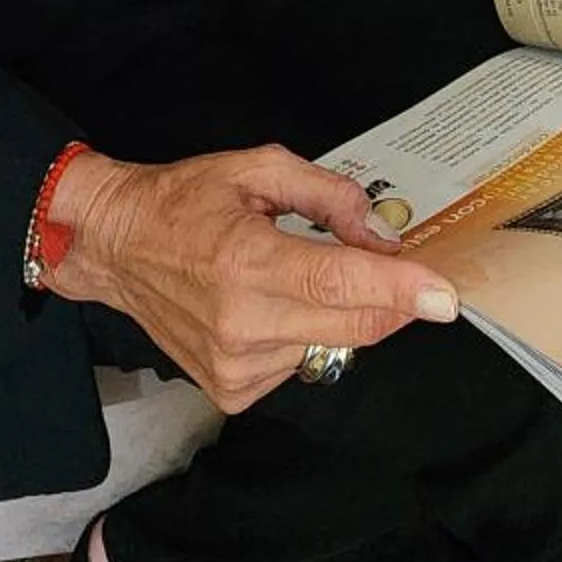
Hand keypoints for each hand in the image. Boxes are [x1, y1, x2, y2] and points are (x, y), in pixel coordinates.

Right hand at [41, 145, 458, 412]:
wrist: (115, 248)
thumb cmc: (183, 201)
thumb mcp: (257, 169)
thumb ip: (328, 196)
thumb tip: (383, 235)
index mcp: (245, 262)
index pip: (340, 284)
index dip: (399, 289)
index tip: (445, 297)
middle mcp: (241, 323)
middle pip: (351, 324)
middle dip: (391, 301)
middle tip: (401, 273)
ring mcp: (234, 366)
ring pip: (330, 345)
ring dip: (337, 313)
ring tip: (290, 275)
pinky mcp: (230, 392)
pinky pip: (299, 364)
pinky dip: (303, 335)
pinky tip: (269, 308)